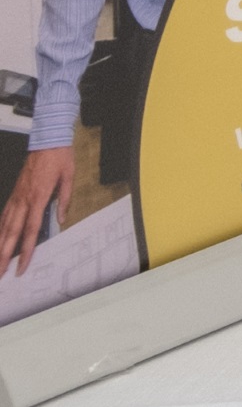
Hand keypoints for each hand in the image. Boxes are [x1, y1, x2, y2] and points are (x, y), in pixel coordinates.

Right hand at [0, 146, 70, 273]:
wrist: (47, 140)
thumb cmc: (60, 158)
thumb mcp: (69, 177)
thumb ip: (64, 200)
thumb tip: (61, 220)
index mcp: (37, 198)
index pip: (30, 230)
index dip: (25, 250)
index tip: (22, 266)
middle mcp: (23, 200)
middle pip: (11, 233)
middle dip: (3, 255)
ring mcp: (16, 197)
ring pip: (3, 226)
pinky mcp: (14, 194)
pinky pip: (4, 215)